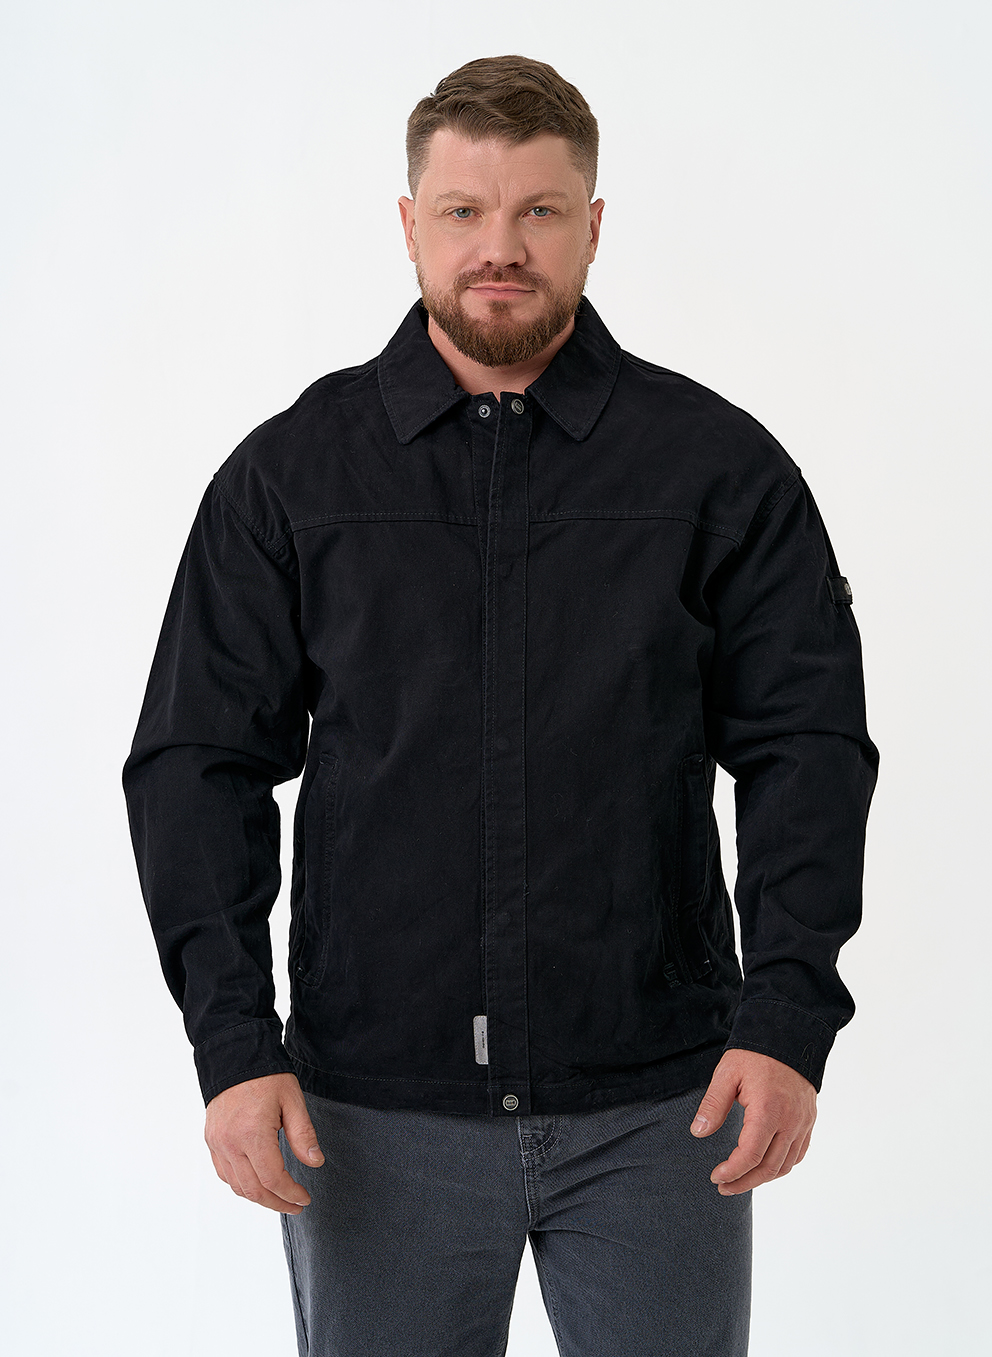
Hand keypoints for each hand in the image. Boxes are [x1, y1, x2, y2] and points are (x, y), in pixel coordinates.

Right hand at [205, 1072, 324, 1212]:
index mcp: (253, 1134)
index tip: (305, 1198)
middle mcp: (231, 1143)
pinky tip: (257, 1182)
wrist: (235, 1056)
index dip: (291, 1194)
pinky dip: (241, 1185)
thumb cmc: (266, 1076)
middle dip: (277, 1203)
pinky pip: (224, 1173)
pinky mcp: (211, 1140)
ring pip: (237, 1186)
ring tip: (279, 1197)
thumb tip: (315, 1163)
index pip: (273, 1179)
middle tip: (296, 1205)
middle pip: (254, 1190)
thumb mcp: (293, 1100)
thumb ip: (303, 1135)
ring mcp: (218, 1143)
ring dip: (259, 1197)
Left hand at [690, 1049, 815, 1194]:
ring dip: (763, 1178)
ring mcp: (803, 1122)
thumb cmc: (755, 1054)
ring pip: (786, 1165)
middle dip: (745, 1182)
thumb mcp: (727, 1074)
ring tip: (740, 1180)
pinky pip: (798, 1153)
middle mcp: (790, 1121)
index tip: (715, 1176)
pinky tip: (764, 1166)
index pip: (751, 1155)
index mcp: (768, 1110)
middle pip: (770, 1167)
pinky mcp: (808, 1120)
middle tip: (723, 1187)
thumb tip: (698, 1132)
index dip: (732, 1171)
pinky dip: (781, 1166)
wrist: (788, 1034)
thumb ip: (713, 1105)